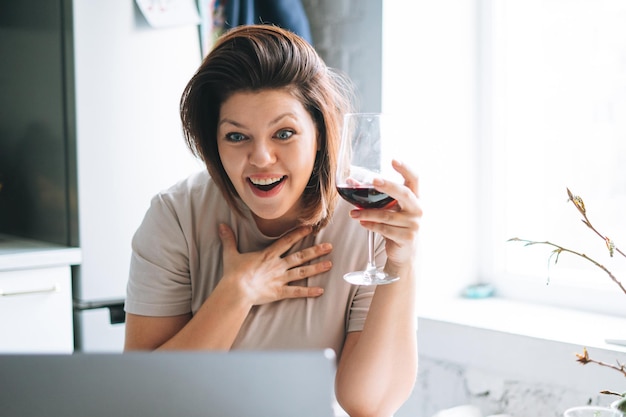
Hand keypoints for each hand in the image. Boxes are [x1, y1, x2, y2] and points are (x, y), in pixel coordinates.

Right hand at [218, 224, 332, 304]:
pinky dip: (308, 292)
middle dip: (316, 251)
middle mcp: (278, 265)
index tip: (310, 228)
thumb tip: (221, 225)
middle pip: (300, 256)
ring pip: (302, 272)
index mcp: (268, 254)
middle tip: (330, 246)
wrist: (235, 291)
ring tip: (330, 264)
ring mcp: (280, 279)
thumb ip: (229, 239)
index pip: (287, 241)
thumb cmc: (233, 274)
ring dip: (317, 268)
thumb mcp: (230, 254)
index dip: (299, 233)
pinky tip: (320, 291)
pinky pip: (296, 292)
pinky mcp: (279, 292)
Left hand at [349, 159, 421, 275]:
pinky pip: (384, 229)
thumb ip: (372, 195)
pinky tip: (362, 223)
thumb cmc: (395, 225)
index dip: (405, 169)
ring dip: (367, 213)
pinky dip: (371, 225)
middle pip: (403, 193)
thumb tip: (350, 181)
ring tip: (353, 213)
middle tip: (373, 181)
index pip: (414, 179)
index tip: (394, 160)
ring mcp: (414, 224)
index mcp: (415, 198)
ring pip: (387, 215)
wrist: (405, 252)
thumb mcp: (388, 208)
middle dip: (388, 186)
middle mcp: (417, 209)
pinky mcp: (407, 238)